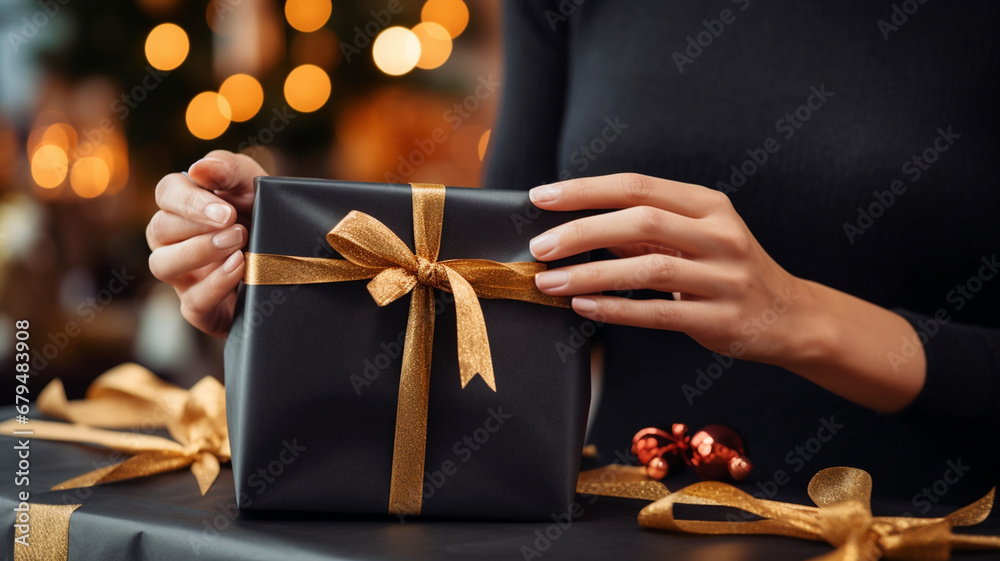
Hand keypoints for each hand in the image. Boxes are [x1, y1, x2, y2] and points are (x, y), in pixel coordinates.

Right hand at [146, 151, 264, 336]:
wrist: (296, 260)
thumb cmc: (265, 215)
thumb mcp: (255, 187)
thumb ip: (229, 170)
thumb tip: (198, 168)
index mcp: (183, 206)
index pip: (165, 193)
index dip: (189, 201)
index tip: (224, 210)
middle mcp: (174, 240)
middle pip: (158, 229)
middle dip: (198, 227)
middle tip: (238, 228)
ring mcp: (183, 276)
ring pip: (161, 265)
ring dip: (198, 253)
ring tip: (238, 246)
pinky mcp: (201, 308)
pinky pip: (192, 302)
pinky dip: (214, 285)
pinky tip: (239, 270)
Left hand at [527, 173, 925, 411]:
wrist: (790, 316)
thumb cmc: (727, 271)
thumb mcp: (694, 237)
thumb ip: (644, 228)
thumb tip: (577, 224)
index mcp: (709, 204)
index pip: (638, 186)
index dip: (586, 190)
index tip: (541, 197)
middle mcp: (720, 234)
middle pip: (640, 220)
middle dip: (581, 231)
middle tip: (540, 247)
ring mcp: (725, 276)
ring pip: (647, 267)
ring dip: (590, 273)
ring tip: (550, 281)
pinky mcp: (721, 318)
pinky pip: (659, 312)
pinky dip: (616, 308)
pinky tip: (584, 306)